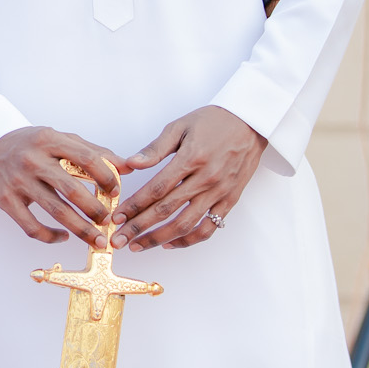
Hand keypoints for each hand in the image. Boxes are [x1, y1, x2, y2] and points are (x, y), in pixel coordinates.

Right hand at [0, 127, 124, 247]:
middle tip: (109, 221)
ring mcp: (18, 181)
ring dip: (80, 229)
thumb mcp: (59, 139)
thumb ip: (93, 151)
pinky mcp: (5, 200)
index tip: (116, 192)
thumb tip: (128, 166)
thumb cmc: (29, 145)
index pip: (87, 159)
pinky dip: (50, 236)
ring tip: (97, 239)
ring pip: (55, 211)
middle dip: (96, 209)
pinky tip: (64, 237)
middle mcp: (33, 160)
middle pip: (72, 189)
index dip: (106, 177)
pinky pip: (31, 226)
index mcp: (49, 140)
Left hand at [111, 106, 264, 251]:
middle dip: (139, 228)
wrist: (250, 123)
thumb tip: (132, 163)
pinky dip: (188, 240)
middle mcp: (206, 179)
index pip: (156, 189)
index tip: (117, 217)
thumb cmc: (213, 122)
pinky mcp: (229, 201)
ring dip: (159, 239)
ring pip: (186, 225)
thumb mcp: (180, 126)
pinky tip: (170, 244)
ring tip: (139, 246)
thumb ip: (155, 148)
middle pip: (167, 210)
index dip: (134, 206)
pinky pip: (208, 228)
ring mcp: (219, 192)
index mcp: (191, 159)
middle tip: (119, 239)